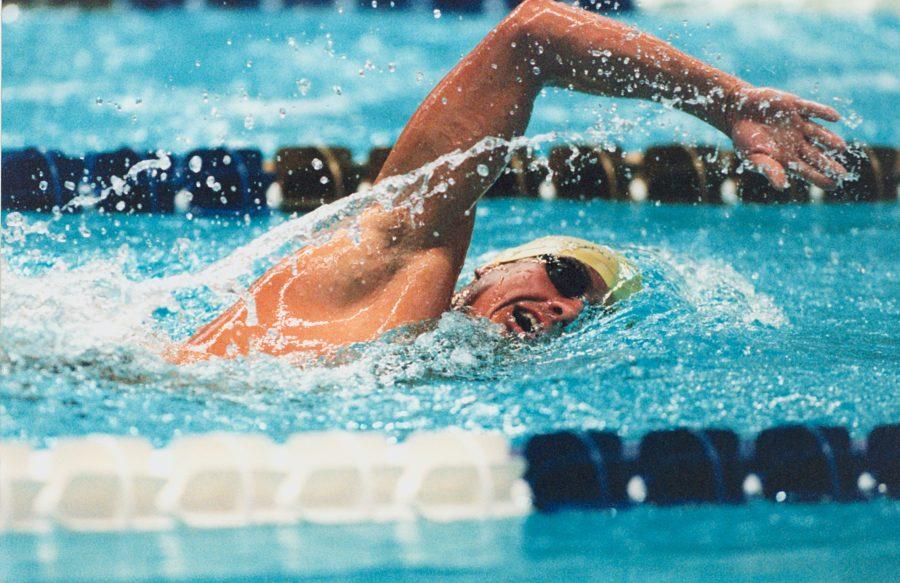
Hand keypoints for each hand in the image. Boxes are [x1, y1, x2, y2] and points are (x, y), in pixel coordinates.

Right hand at [728, 86, 846, 189]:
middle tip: (842, 173)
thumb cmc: (744, 139)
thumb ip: (768, 169)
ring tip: (841, 147)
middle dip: (829, 164)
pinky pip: (812, 109)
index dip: (820, 178)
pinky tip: (835, 118)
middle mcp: (797, 142)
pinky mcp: (796, 107)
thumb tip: (781, 186)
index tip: (833, 185)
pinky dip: (823, 113)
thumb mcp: (752, 157)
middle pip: (817, 155)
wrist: (738, 111)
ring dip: (830, 139)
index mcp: (787, 157)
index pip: (807, 171)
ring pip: (819, 133)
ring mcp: (799, 124)